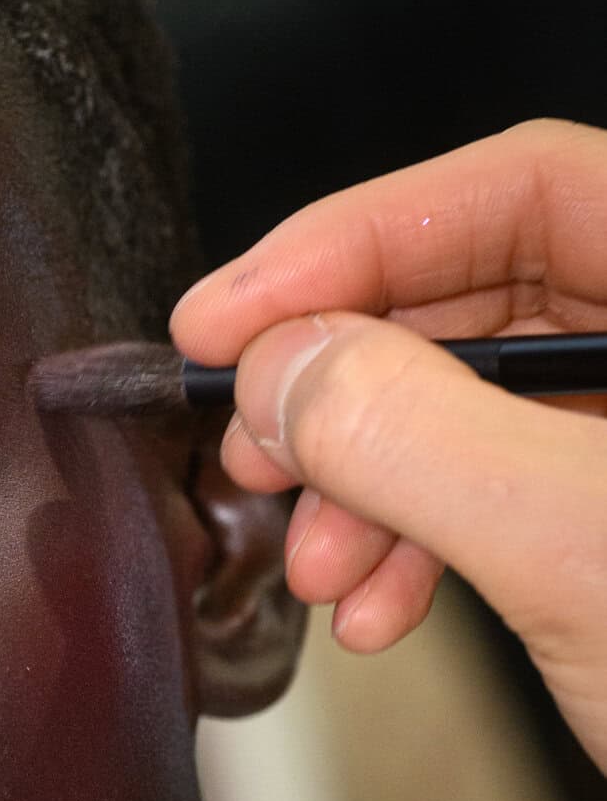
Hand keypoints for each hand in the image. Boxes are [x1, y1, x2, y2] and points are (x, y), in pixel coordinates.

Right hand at [173, 118, 606, 771]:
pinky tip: (376, 610)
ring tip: (312, 566)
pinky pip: (512, 496)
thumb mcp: (578, 545)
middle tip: (252, 445)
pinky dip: (426, 546)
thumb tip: (288, 363)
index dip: (352, 237)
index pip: (525, 191)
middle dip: (353, 384)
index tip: (229, 317)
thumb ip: (415, 431)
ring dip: (373, 485)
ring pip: (485, 408)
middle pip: (491, 296)